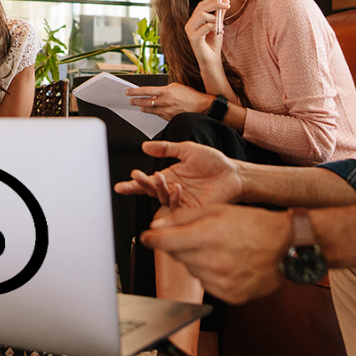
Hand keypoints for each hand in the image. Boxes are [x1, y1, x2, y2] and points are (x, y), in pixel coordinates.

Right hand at [114, 140, 245, 208]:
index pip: (148, 182)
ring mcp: (181, 200)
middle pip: (151, 191)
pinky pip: (177, 208)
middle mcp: (173, 190)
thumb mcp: (187, 149)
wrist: (234, 173)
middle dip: (140, 185)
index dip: (134, 185)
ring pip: (162, 199)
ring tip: (159, 177)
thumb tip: (145, 146)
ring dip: (157, 189)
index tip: (121, 186)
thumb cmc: (214, 162)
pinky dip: (173, 199)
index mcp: (170, 176)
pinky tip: (175, 189)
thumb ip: (166, 148)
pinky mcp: (192, 209)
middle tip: (135, 177)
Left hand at [125, 83, 214, 120]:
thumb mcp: (177, 86)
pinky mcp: (169, 118)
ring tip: (139, 106)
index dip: (135, 92)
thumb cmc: (192, 96)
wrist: (202, 107)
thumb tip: (156, 91)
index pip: (146, 91)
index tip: (128, 92)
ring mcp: (166, 111)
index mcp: (166, 91)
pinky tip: (151, 111)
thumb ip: (165, 88)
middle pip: (145, 101)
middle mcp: (164, 102)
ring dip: (143, 107)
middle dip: (135, 101)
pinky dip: (153, 112)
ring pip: (150, 110)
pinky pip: (158, 115)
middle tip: (130, 100)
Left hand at [139, 205, 291, 303]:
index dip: (152, 239)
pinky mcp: (230, 296)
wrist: (287, 246)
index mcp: (207, 237)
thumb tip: (156, 225)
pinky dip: (212, 275)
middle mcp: (212, 262)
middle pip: (178, 257)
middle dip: (183, 246)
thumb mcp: (218, 210)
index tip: (146, 238)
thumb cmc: (255, 224)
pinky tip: (228, 264)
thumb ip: (183, 218)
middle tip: (203, 237)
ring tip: (220, 250)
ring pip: (192, 271)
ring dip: (198, 261)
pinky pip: (208, 285)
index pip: (165, 242)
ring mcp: (221, 282)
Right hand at [185, 0, 229, 63]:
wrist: (211, 61)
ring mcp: (190, 32)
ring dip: (214, 17)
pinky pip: (203, 27)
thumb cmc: (213, 45)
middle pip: (201, 8)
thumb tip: (225, 1)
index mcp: (194, 21)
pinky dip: (213, 26)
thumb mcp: (218, 26)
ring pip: (201, 16)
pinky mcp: (193, 39)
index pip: (201, 5)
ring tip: (221, 25)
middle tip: (226, 4)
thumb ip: (220, 15)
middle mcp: (190, 25)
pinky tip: (218, 30)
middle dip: (215, 4)